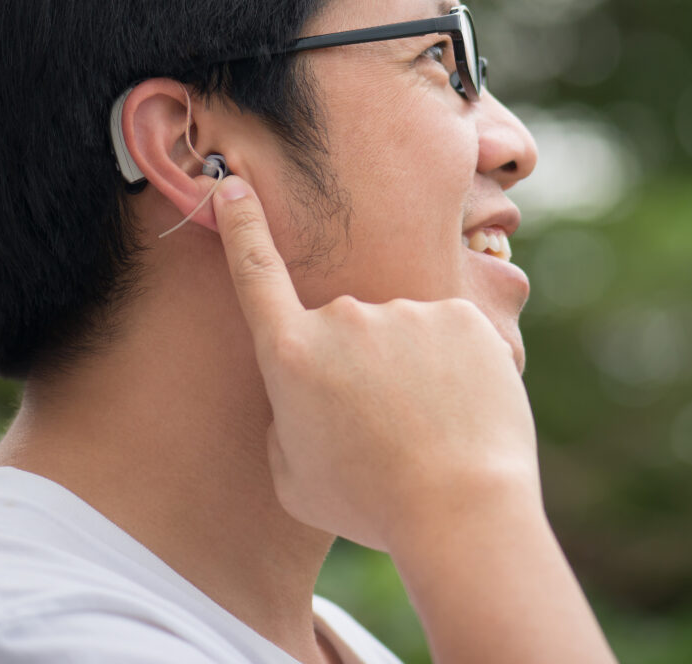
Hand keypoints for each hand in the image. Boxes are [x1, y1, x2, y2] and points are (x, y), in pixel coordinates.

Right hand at [211, 175, 540, 551]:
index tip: (230, 184)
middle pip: (346, 333)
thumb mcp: (293, 478)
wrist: (460, 508)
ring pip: (402, 335)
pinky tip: (461, 411)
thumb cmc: (371, 505)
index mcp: (290, 354)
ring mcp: (404, 311)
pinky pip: (449, 335)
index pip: (255, 271)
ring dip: (411, 372)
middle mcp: (343, 318)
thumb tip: (303, 393)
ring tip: (428, 431)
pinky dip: (455, 368)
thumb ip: (287, 420)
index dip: (240, 225)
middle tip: (384, 433)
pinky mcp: (459, 314)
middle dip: (360, 370)